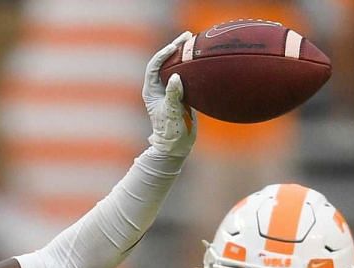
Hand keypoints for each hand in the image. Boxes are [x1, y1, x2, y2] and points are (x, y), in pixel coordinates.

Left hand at [143, 32, 194, 158]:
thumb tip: (176, 77)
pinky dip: (192, 65)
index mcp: (151, 90)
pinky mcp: (181, 93)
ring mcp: (170, 90)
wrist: (176, 146)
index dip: (163, 54)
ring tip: (195, 40)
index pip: (154, 66)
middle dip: (175, 47)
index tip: (174, 46)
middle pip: (164, 61)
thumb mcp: (171, 112)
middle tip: (188, 35)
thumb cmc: (170, 131)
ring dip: (184, 53)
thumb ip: (173, 94)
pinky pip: (186, 74)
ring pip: (175, 66)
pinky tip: (202, 58)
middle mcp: (159, 88)